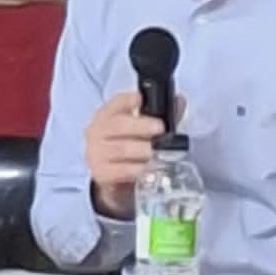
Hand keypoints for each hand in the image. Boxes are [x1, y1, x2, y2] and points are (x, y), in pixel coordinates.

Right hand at [84, 90, 181, 217]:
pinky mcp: (100, 173)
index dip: (128, 99)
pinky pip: (120, 170)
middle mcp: (98, 131)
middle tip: (160, 128)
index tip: (141, 98)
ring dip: (141, 150)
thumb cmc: (126, 145)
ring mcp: (96, 152)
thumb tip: (179, 101)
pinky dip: (135, 169)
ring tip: (157, 152)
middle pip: (118, 124)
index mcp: (107, 114)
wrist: (110, 176)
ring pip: (120, 148)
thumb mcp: (140, 129)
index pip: (116, 102)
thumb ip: (160, 115)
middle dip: (141, 125)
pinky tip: (147, 169)